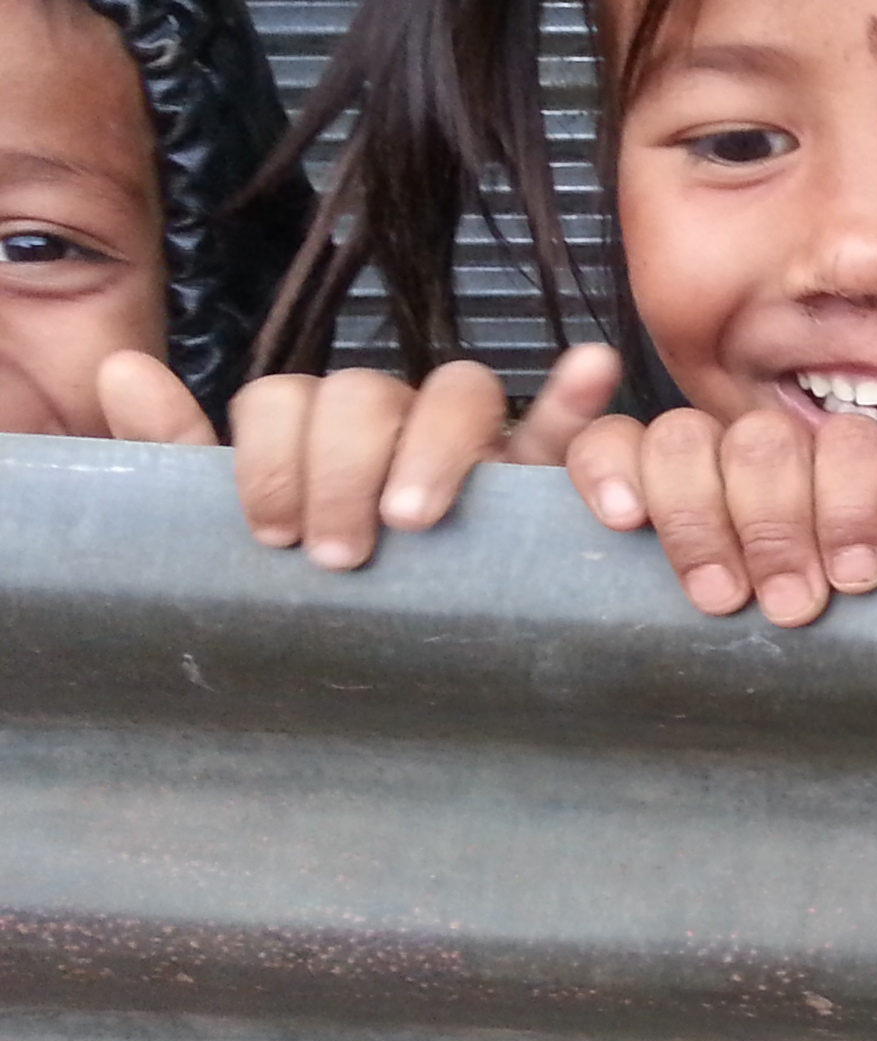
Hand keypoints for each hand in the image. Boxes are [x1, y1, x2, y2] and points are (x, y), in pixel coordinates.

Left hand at [124, 344, 623, 569]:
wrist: (391, 673)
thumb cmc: (311, 587)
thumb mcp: (226, 529)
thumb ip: (176, 453)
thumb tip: (121, 368)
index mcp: (314, 433)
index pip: (288, 396)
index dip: (273, 455)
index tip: (271, 533)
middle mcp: (391, 424)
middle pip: (366, 391)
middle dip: (343, 466)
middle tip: (341, 552)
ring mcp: (470, 444)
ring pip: (458, 391)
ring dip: (435, 443)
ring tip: (417, 517)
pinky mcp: (540, 477)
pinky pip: (565, 421)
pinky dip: (579, 392)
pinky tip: (591, 369)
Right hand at [563, 401, 876, 627]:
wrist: (673, 673)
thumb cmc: (788, 644)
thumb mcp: (843, 623)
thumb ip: (868, 591)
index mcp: (822, 478)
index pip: (851, 447)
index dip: (856, 505)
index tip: (854, 578)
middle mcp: (750, 459)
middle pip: (766, 445)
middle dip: (780, 526)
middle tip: (789, 606)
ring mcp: (669, 462)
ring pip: (682, 439)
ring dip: (698, 514)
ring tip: (714, 594)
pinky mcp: (592, 476)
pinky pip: (594, 439)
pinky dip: (596, 441)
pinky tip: (614, 490)